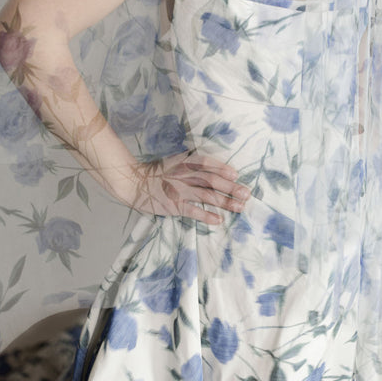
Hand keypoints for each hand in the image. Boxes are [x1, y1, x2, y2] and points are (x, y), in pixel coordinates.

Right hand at [122, 150, 251, 223]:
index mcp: (185, 162)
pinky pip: (194, 211)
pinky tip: (219, 220)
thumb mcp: (176, 160)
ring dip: (225, 202)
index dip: (221, 167)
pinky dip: (207, 215)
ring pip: (207, 196)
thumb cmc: (158, 171)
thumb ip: (192, 160)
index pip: (206, 162)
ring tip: (240, 207)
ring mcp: (180, 191)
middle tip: (246, 194)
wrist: (134, 183)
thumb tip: (212, 161)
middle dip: (230, 187)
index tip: (236, 173)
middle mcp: (185, 175)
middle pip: (212, 181)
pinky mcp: (174, 205)